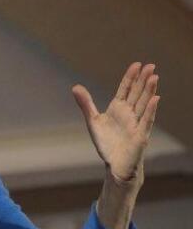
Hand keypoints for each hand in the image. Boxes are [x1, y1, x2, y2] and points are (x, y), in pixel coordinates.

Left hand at [72, 62, 159, 185]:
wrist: (115, 164)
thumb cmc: (107, 142)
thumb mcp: (93, 121)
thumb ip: (86, 104)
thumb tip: (75, 87)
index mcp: (118, 108)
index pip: (126, 89)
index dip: (131, 77)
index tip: (137, 64)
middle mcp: (130, 113)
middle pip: (137, 94)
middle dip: (143, 80)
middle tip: (151, 65)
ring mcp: (136, 123)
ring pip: (144, 104)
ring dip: (149, 91)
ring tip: (154, 77)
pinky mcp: (140, 135)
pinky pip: (146, 121)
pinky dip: (150, 110)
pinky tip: (155, 99)